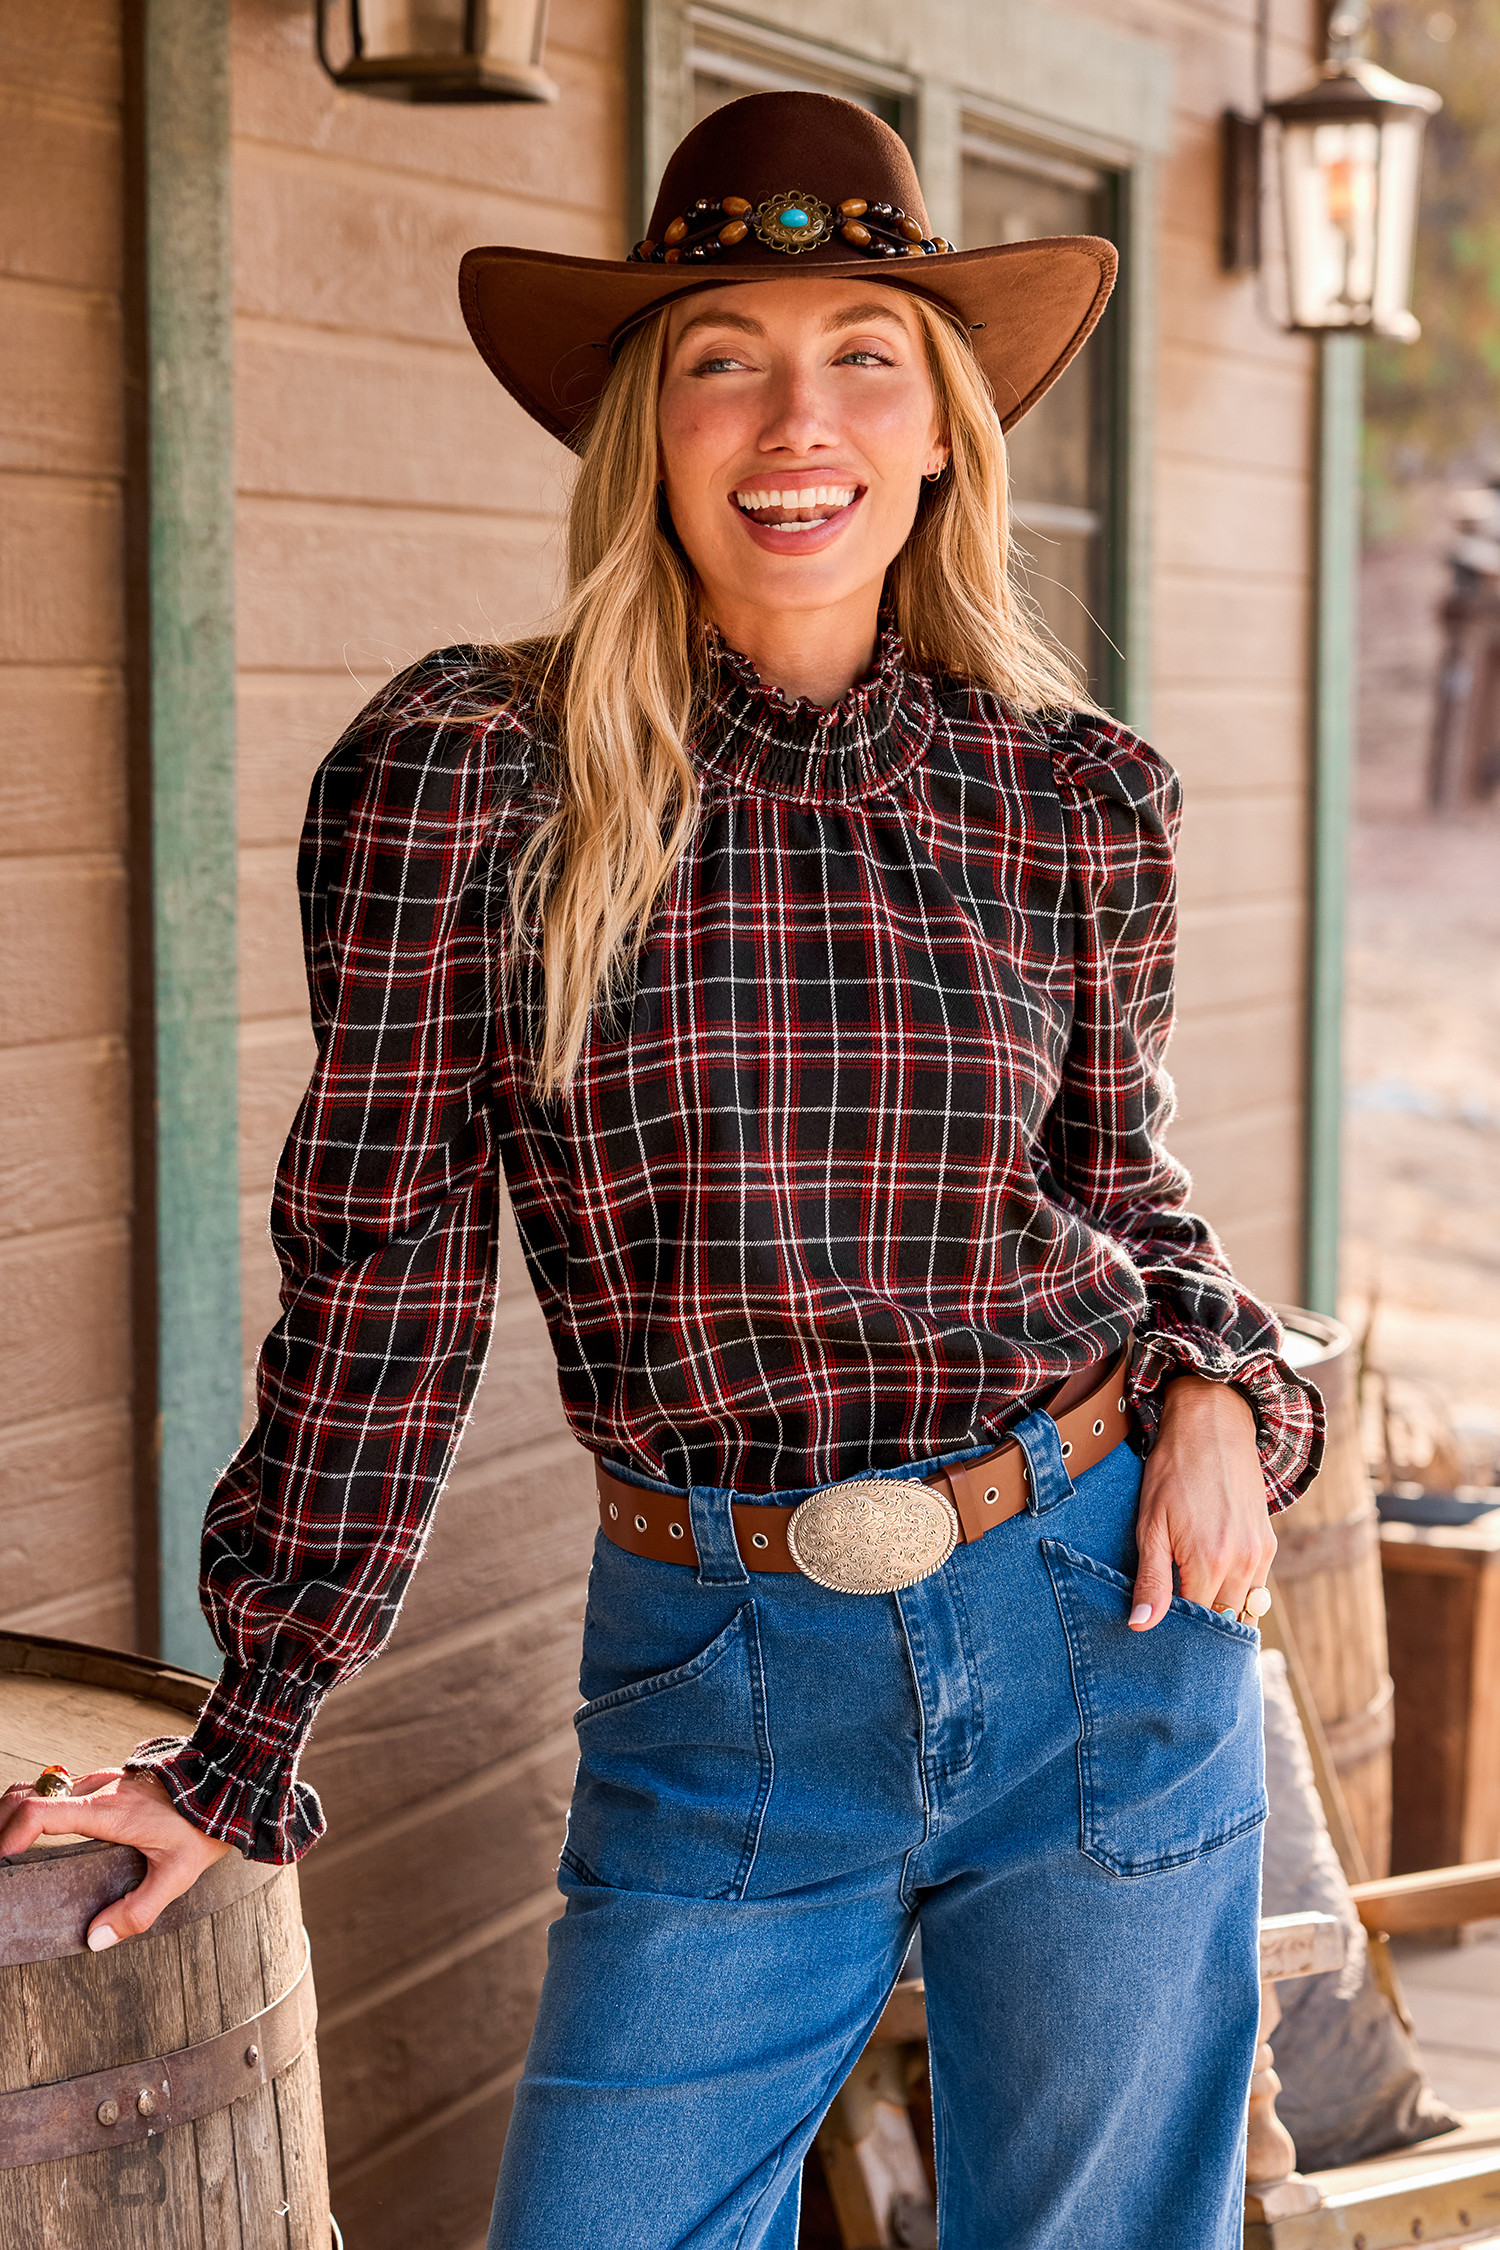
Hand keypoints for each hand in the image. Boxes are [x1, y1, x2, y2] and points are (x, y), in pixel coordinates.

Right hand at [0, 1767, 233, 1947]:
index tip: (2, 1858)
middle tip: (0, 1856)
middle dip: (3, 1824)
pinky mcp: (110, 1779)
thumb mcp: (178, 1875)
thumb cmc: (204, 1826)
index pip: (40, 1811)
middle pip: (29, 1795)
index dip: (10, 1833)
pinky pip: (63, 1789)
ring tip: (10, 1847)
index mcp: (108, 1811)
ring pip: (44, 1789)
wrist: (229, 1782)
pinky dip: (42, 1808)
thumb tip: (95, 1939)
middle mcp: (99, 1788)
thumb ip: (137, 1910)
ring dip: (21, 1815)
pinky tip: (43, 1833)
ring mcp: (103, 1779)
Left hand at [1129, 1374, 1275, 1630]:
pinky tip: (1213, 1585)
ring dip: (1222, 1613)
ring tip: (1193, 1609)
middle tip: (1175, 1627)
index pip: (1199, 1624)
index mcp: (1210, 1561)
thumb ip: (1151, 1580)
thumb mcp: (1150, 1525)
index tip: (1161, 1636)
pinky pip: (1257, 1587)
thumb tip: (1142, 1627)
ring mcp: (1260, 1553)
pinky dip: (1238, 1594)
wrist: (1212, 1426)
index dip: (1179, 1634)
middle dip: (1203, 1630)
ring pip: (1245, 1608)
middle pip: (1226, 1621)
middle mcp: (1243, 1562)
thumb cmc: (1173, 1473)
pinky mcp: (1268, 1543)